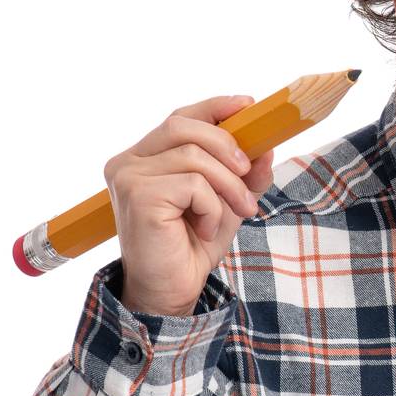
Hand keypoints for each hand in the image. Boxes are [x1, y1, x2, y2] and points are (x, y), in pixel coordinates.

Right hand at [104, 95, 276, 316]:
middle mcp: (128, 162)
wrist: (172, 290)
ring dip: (228, 185)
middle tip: (249, 174)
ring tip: (237, 210)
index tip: (248, 105)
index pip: (180, 117)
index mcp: (144, 156)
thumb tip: (266, 147)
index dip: (215, 107)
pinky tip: (204, 228)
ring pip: (194, 156)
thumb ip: (246, 173)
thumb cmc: (193, 243)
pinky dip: (211, 207)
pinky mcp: (138, 196)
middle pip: (184, 126)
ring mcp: (128, 177)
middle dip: (228, 146)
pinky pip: (193, 184)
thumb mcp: (228, 200)